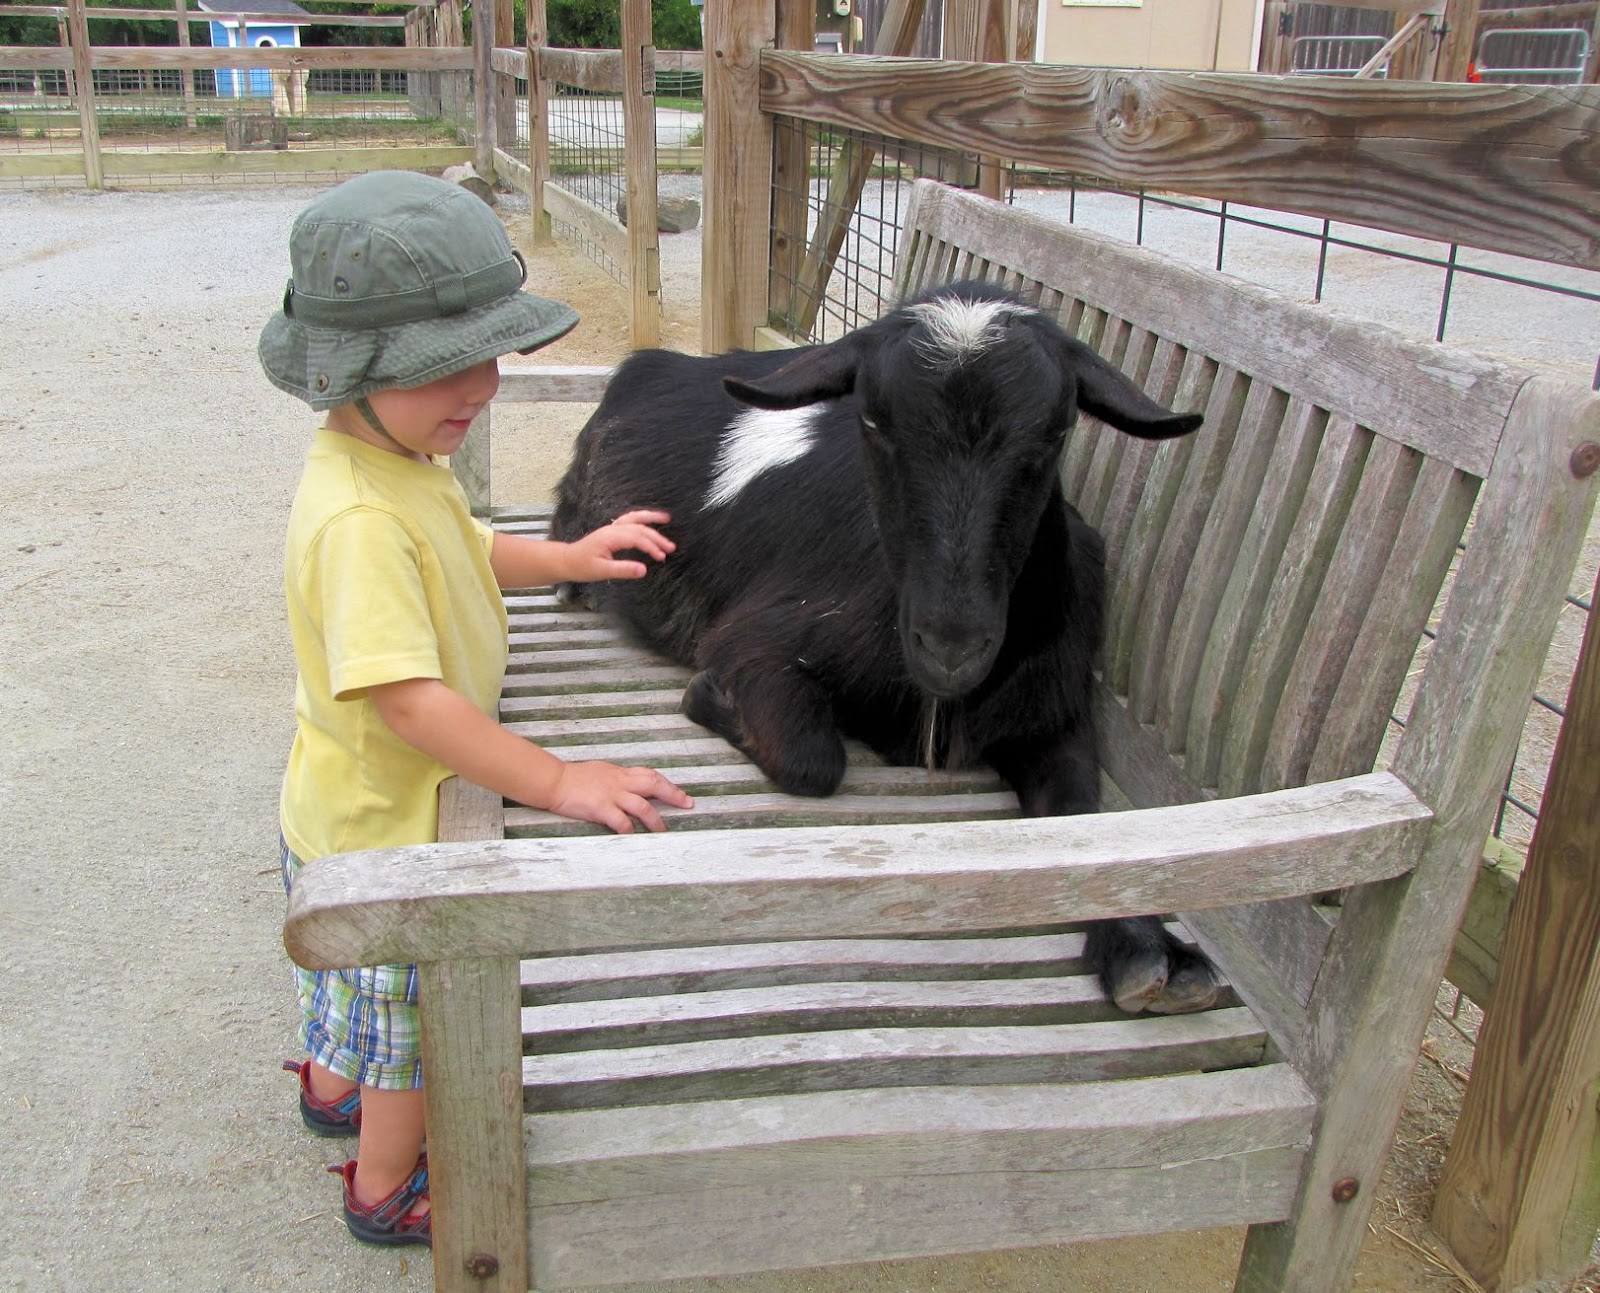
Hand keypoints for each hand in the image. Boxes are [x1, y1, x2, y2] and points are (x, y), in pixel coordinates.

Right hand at [546, 760, 693, 833]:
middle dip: (673, 795)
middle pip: (654, 785)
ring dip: (655, 820)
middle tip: (687, 804)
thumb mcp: (601, 772)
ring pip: (642, 806)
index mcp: (620, 773)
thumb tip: (628, 786)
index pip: (650, 775)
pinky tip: (634, 838)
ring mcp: (612, 795)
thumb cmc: (574, 777)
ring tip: (662, 831)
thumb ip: (617, 779)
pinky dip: (630, 831)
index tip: (680, 792)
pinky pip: (621, 821)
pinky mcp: (601, 808)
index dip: (667, 784)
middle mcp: (620, 782)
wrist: (555, 781)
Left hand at [565, 510, 674, 581]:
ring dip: (651, 518)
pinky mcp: (612, 531)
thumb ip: (622, 570)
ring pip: (634, 518)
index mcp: (611, 537)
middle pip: (639, 528)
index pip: (637, 538)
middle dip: (657, 537)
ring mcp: (612, 528)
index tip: (661, 557)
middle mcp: (612, 529)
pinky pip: (630, 520)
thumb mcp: (601, 571)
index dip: (651, 546)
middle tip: (671, 548)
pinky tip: (649, 522)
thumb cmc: (582, 566)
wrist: (566, 560)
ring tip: (667, 518)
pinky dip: (642, 519)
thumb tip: (643, 570)